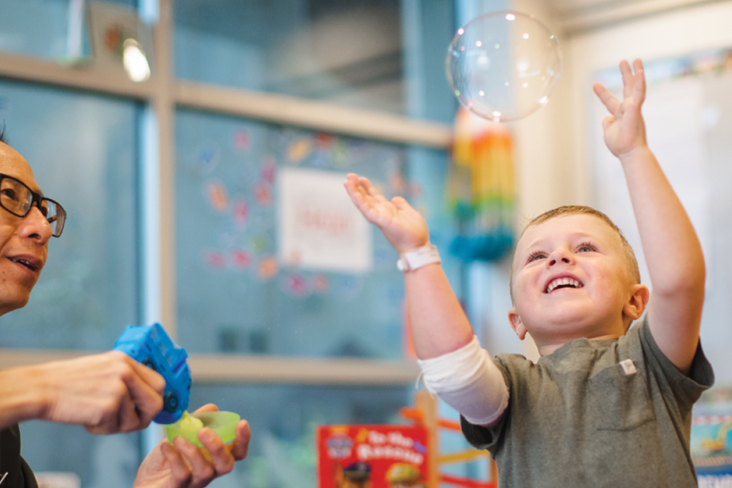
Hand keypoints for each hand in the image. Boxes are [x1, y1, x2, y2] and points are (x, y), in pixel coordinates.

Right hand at [28, 352, 164, 433]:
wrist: (40, 388)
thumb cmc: (68, 382)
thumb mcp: (103, 368)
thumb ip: (126, 378)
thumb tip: (148, 397)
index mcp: (125, 360)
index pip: (159, 382)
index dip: (155, 400)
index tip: (147, 410)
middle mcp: (125, 371)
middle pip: (156, 403)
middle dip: (145, 418)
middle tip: (129, 423)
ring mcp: (118, 389)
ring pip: (134, 421)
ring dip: (116, 426)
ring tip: (96, 416)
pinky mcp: (108, 407)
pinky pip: (115, 428)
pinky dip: (101, 429)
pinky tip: (87, 419)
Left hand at [133, 404, 250, 487]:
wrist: (143, 484)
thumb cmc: (166, 461)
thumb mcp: (182, 436)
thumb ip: (197, 423)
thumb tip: (213, 408)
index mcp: (214, 458)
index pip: (238, 452)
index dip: (244, 439)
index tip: (242, 422)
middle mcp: (209, 471)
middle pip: (226, 465)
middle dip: (218, 447)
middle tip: (204, 431)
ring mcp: (194, 482)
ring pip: (205, 471)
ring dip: (193, 451)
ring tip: (178, 438)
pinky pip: (181, 475)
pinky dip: (174, 457)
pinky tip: (165, 446)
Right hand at [344, 173, 428, 253]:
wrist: (418, 247)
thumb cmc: (414, 233)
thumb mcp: (409, 213)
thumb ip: (401, 205)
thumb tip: (395, 198)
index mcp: (387, 211)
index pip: (373, 197)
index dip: (367, 187)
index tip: (360, 178)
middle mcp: (381, 214)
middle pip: (366, 198)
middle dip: (357, 187)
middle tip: (349, 175)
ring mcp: (380, 218)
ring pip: (363, 204)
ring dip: (354, 193)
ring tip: (347, 182)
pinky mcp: (382, 222)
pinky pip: (369, 212)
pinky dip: (362, 203)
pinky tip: (356, 195)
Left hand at [593, 58, 647, 158]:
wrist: (629, 152)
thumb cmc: (620, 145)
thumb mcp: (608, 132)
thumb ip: (607, 124)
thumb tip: (606, 118)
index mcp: (619, 115)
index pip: (610, 101)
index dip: (602, 93)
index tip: (595, 84)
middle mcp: (628, 109)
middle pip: (627, 88)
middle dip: (625, 75)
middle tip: (622, 61)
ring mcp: (633, 108)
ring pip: (636, 87)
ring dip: (636, 73)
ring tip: (636, 59)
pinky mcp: (636, 108)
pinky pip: (640, 93)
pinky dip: (640, 82)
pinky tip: (640, 71)